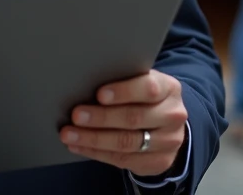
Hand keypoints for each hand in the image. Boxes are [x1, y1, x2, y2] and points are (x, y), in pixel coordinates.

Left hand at [60, 70, 188, 177]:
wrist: (168, 124)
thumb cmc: (144, 97)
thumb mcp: (141, 82)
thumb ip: (124, 80)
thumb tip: (85, 80)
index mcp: (169, 88)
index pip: (148, 88)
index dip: (124, 92)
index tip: (99, 94)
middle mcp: (173, 115)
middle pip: (134, 118)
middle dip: (102, 118)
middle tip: (76, 116)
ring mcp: (168, 142)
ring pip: (127, 142)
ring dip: (94, 139)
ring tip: (70, 134)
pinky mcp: (158, 162)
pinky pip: (124, 160)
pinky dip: (96, 153)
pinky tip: (79, 146)